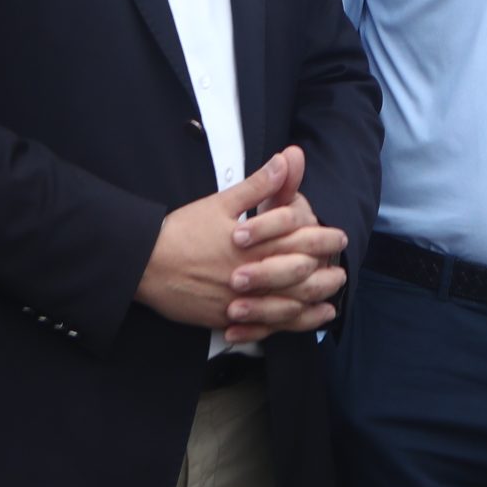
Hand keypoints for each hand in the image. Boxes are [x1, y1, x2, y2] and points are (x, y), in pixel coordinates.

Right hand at [135, 146, 348, 340]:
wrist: (144, 264)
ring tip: (331, 302)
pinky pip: (263, 328)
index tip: (340, 237)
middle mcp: (251, 276)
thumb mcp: (221, 202)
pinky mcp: (225, 319)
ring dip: (313, 305)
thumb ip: (259, 185)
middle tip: (342, 272)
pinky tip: (298, 324)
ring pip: (286, 308)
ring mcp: (239, 302)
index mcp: (254, 245)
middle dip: (325, 275)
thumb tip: (287, 159)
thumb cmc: (182, 231)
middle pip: (300, 279)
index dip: (324, 240)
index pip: (300, 242)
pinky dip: (286, 327)